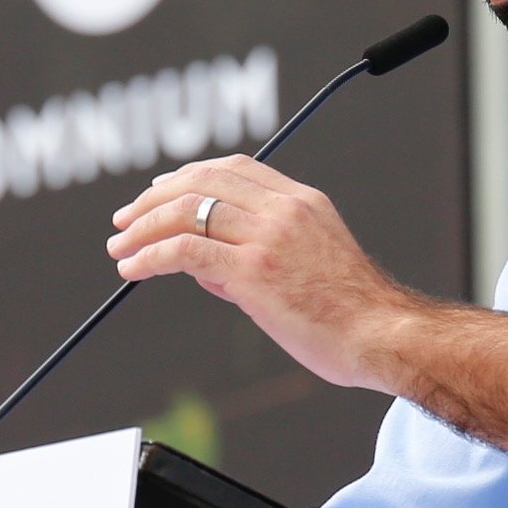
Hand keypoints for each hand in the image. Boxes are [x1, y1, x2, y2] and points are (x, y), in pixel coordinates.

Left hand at [112, 155, 507, 495]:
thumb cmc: (354, 318)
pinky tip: (132, 270)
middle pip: (203, 181)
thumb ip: (261, 259)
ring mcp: (269, 236)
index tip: (159, 194)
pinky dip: (150, 256)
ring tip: (120, 248)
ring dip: (143, 228)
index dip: (188, 177)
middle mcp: (285, 209)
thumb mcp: (313, 268)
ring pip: (187, 210)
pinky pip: (185, 249)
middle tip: (125, 220)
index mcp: (304, 203)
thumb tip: (208, 269)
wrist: (387, 338)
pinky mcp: (254, 270)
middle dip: (154, 198)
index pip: (234, 169)